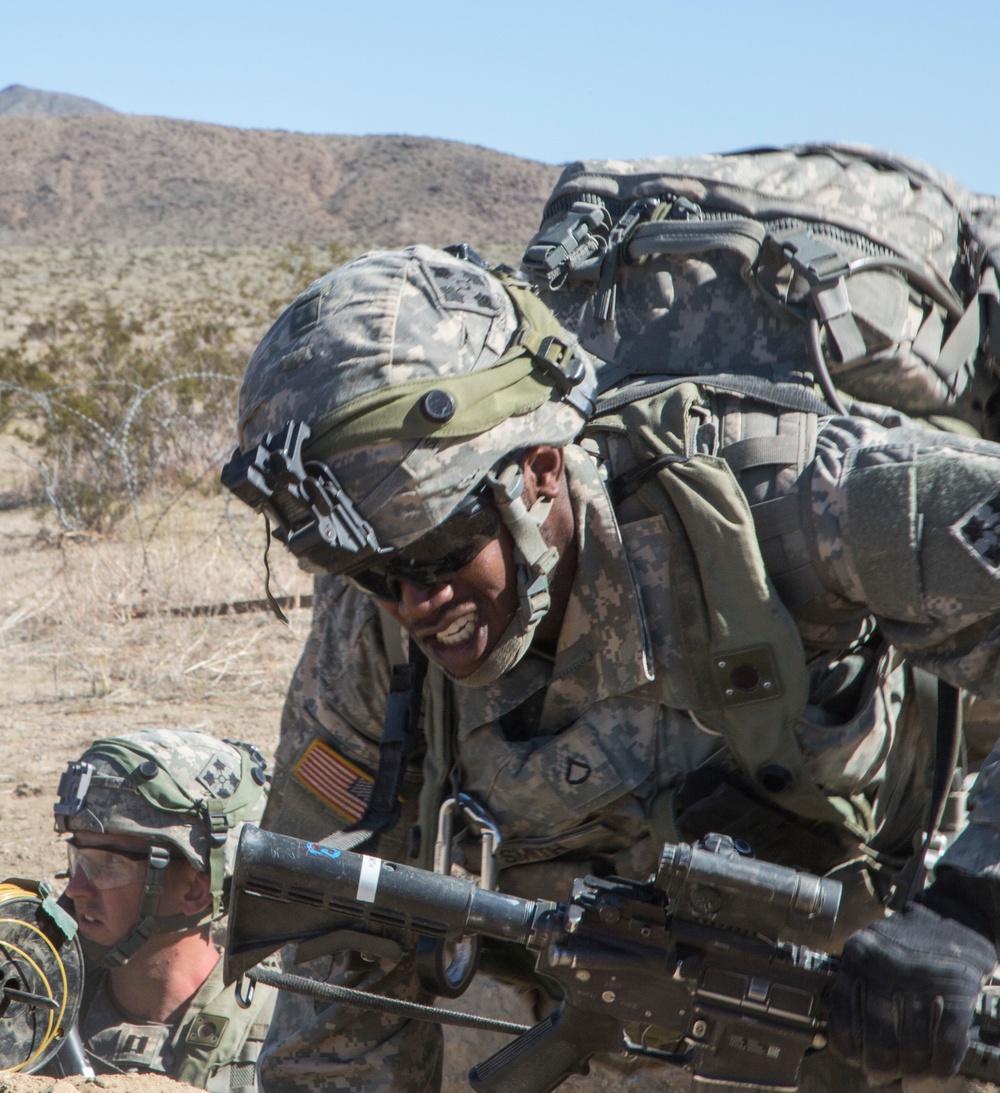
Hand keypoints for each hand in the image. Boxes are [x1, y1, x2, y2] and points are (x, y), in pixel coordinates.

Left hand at [829, 902, 996, 1078]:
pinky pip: (946, 1044)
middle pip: (877, 1040)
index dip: (847, 1047)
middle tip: (885, 1073)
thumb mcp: (872, 950)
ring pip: (912, 1048)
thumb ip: (860, 987)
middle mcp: (885, 968)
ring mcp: (921, 979)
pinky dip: (942, 1064)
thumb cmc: (909, 941)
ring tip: (913, 1072)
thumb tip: (851, 1046)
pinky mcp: (956, 990)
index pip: (842, 1016)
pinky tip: (939, 1067)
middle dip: (881, 1066)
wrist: (955, 913)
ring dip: (914, 1069)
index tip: (854, 1059)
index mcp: (857, 957)